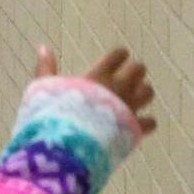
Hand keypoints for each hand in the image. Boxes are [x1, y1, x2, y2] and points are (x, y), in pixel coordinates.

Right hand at [39, 44, 157, 134]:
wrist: (69, 146)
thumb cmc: (55, 116)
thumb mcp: (44, 90)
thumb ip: (46, 69)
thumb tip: (43, 47)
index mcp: (99, 76)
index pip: (119, 55)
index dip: (118, 56)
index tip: (114, 61)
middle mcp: (119, 88)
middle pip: (139, 69)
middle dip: (134, 73)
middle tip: (123, 81)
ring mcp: (129, 108)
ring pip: (149, 92)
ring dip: (142, 94)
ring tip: (131, 100)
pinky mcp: (135, 129)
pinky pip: (150, 122)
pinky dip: (145, 124)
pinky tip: (135, 126)